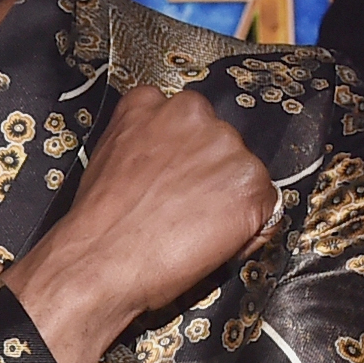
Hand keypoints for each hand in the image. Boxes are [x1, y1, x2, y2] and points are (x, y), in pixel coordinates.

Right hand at [7, 85, 277, 362]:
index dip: (183, 153)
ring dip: (229, 198)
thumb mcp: (108, 159)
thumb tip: (168, 162)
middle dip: (209, 173)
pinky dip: (249, 227)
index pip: (185, 119)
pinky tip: (212, 242)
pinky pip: (265, 206)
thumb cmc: (98, 223)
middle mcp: (192, 113)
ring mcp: (225, 146)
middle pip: (218, 143)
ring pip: (243, 173)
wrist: (100, 260)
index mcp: (150, 103)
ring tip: (192, 229)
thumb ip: (142, 143)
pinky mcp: (250, 182)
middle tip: (182, 209)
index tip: (173, 177)